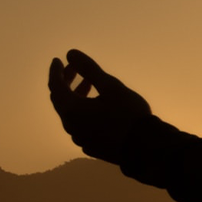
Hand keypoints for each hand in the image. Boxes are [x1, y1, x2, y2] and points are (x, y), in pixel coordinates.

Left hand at [47, 49, 153, 164]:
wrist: (146, 148)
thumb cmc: (129, 114)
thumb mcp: (111, 87)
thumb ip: (89, 69)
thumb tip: (70, 53)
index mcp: (72, 110)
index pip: (55, 86)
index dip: (55, 71)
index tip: (58, 59)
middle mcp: (71, 126)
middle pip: (61, 100)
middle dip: (66, 82)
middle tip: (74, 69)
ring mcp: (80, 138)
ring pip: (71, 114)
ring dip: (76, 97)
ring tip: (89, 85)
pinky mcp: (91, 147)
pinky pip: (80, 126)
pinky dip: (83, 112)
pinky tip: (97, 108)